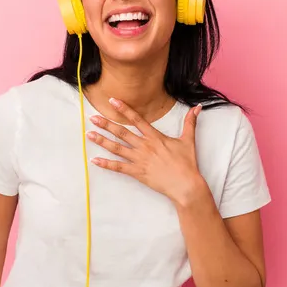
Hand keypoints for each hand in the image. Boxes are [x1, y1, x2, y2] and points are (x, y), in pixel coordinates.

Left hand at [86, 97, 205, 204]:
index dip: (124, 109)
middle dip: (106, 124)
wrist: (185, 185)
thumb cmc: (187, 163)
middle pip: (121, 133)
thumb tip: (198, 107)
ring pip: (117, 148)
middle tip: (92, 118)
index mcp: (155, 137)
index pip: (137, 119)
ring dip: (102, 141)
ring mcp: (139, 160)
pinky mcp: (137, 172)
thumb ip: (190, 122)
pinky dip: (106, 164)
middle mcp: (144, 146)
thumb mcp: (188, 140)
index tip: (112, 101)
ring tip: (89, 134)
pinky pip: (118, 167)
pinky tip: (94, 160)